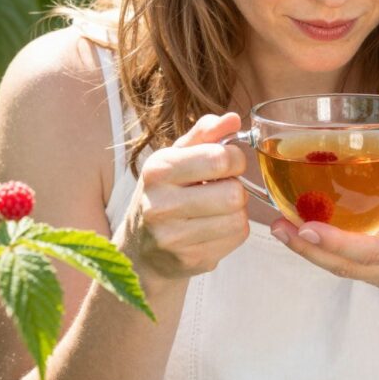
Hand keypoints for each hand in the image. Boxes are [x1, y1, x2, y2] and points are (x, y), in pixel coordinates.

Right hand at [117, 112, 249, 281]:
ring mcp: (173, 238)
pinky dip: (233, 231)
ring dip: (236, 211)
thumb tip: (234, 118)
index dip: (234, 159)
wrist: (140, 249)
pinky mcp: (189, 260)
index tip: (226, 163)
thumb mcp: (176, 157)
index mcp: (157, 169)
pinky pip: (236, 238)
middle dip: (236, 187)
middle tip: (222, 187)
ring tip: (216, 208)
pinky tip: (214, 227)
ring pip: (238, 218)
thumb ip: (205, 134)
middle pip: (234, 193)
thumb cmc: (164, 194)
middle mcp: (159, 204)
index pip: (220, 159)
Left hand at [269, 168, 378, 292]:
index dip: (339, 243)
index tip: (309, 227)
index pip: (375, 252)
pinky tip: (294, 229)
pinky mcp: (371, 276)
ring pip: (339, 269)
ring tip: (277, 227)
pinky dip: (315, 249)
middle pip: (347, 266)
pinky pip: (340, 265)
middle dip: (309, 248)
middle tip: (278, 225)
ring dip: (306, 250)